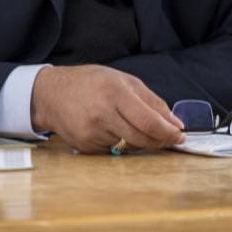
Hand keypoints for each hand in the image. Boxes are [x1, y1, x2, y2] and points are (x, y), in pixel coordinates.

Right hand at [30, 65, 185, 153]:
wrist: (51, 94)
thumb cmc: (91, 82)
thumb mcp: (123, 80)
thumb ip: (152, 101)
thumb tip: (175, 123)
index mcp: (115, 92)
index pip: (148, 120)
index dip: (167, 132)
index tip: (180, 135)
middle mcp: (102, 113)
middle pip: (141, 138)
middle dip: (160, 141)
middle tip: (170, 139)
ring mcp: (92, 132)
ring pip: (129, 146)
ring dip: (140, 140)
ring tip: (134, 125)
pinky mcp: (84, 146)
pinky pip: (113, 150)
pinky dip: (120, 142)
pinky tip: (111, 128)